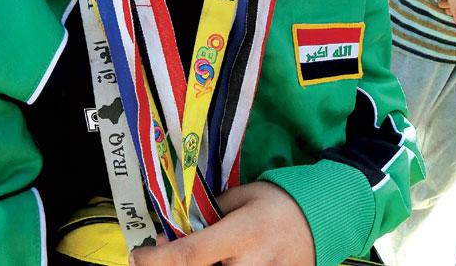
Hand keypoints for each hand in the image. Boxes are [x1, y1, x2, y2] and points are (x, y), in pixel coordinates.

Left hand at [129, 181, 313, 265]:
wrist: (318, 222)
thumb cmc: (273, 202)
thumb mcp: (239, 196)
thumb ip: (205, 216)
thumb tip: (168, 234)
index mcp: (243, 233)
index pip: (191, 256)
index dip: (157, 261)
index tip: (137, 256)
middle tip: (165, 253)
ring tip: (200, 253)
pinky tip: (218, 260)